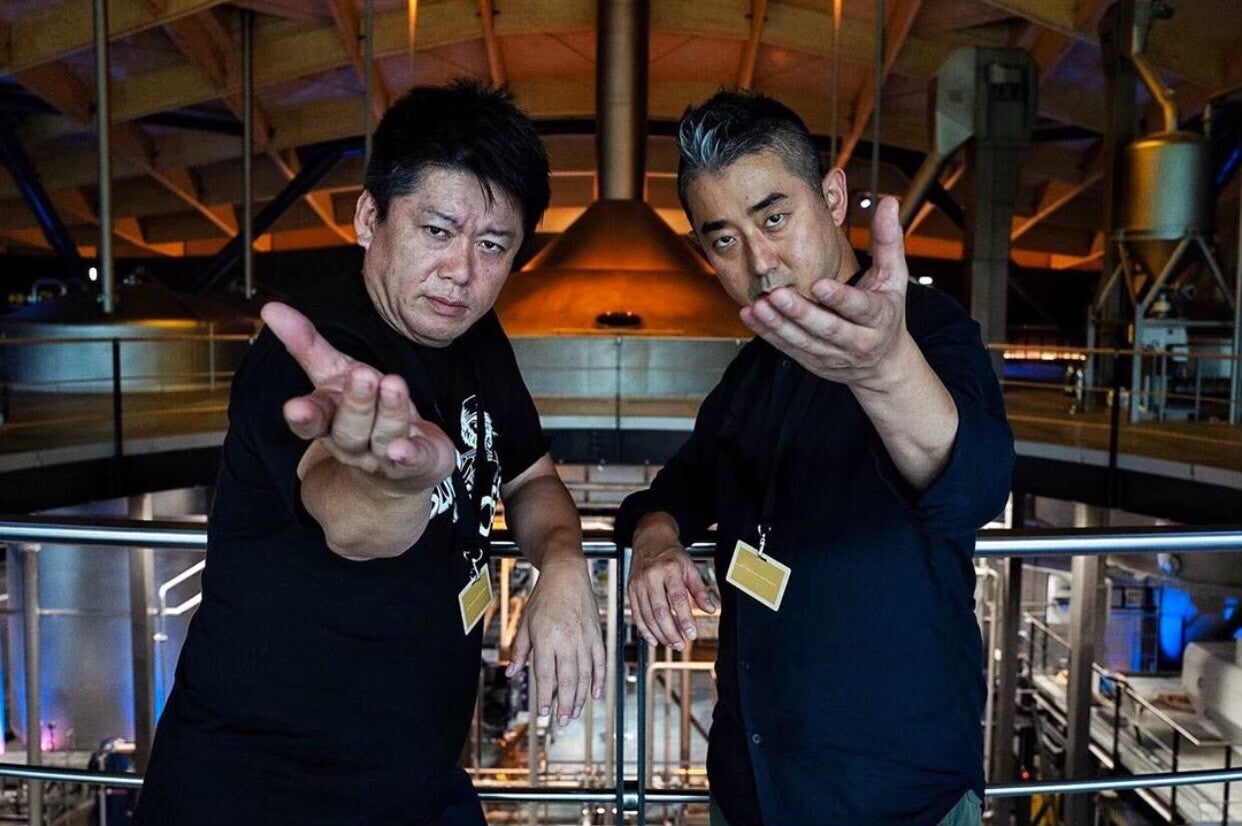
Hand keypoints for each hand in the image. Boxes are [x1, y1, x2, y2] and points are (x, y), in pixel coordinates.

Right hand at [261, 302, 456, 489]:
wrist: (398, 463)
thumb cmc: (365, 410)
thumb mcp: (335, 375)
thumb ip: (306, 345)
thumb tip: (270, 307)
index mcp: (329, 420)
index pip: (313, 419)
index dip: (305, 415)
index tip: (294, 408)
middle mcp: (352, 444)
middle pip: (349, 428)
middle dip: (357, 403)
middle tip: (364, 374)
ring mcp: (384, 456)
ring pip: (384, 436)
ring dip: (389, 412)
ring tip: (394, 384)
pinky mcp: (417, 462)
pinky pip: (414, 460)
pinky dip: (409, 455)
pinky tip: (405, 449)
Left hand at [506, 556, 605, 726]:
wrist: (566, 575)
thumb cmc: (543, 598)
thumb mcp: (526, 623)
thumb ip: (521, 650)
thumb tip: (512, 673)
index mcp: (546, 638)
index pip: (546, 675)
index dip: (545, 696)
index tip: (544, 713)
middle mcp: (567, 640)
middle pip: (567, 680)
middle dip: (564, 704)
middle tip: (561, 721)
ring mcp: (584, 638)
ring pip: (585, 675)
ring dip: (580, 697)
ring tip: (574, 713)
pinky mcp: (596, 634)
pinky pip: (600, 661)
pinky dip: (599, 679)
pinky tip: (595, 694)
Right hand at [628, 514, 715, 649]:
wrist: (650, 539)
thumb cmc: (671, 554)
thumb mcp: (690, 567)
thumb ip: (700, 590)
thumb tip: (709, 609)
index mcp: (669, 569)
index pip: (677, 598)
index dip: (685, 619)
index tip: (692, 634)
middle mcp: (651, 576)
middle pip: (659, 610)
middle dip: (671, 632)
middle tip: (681, 644)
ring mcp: (638, 583)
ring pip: (647, 615)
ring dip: (659, 634)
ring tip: (671, 643)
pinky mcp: (631, 589)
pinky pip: (636, 614)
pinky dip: (644, 629)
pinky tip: (654, 639)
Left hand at [740, 196, 913, 389]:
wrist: (883, 363)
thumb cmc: (887, 311)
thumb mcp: (893, 277)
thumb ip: (887, 241)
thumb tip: (887, 201)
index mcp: (879, 317)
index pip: (860, 308)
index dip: (839, 298)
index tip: (819, 284)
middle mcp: (858, 341)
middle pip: (827, 328)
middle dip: (801, 312)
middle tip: (778, 293)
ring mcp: (834, 356)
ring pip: (804, 341)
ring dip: (778, 325)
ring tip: (759, 305)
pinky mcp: (814, 363)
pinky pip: (788, 348)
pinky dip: (768, 334)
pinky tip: (751, 315)